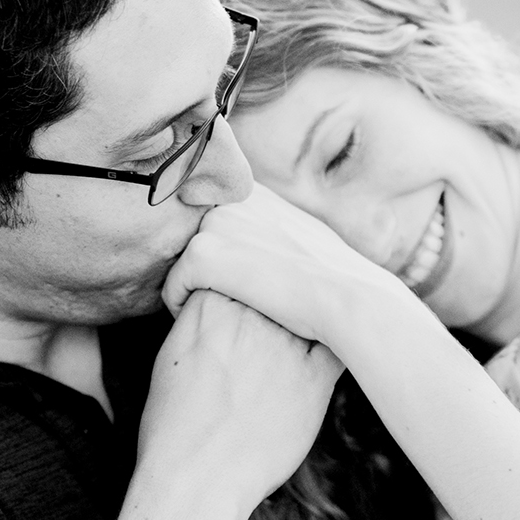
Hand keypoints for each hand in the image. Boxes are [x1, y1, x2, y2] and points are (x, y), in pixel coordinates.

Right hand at [139, 287, 342, 511]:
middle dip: (276, 306)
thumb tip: (224, 301)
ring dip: (303, 325)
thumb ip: (204, 316)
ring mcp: (286, 343)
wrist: (195, 478)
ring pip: (309, 312)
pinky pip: (336, 348)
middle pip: (278, 289)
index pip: (244, 273)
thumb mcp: (174, 352)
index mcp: (211, 302)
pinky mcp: (315, 377)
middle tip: (263, 339)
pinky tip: (311, 367)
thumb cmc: (174, 424)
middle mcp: (252, 314)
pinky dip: (331, 349)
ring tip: (281, 359)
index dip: (247, 289)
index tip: (243, 314)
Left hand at [162, 184, 394, 351]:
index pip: (213, 223)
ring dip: (186, 289)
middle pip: (192, 240)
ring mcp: (217, 224)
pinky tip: (197, 326)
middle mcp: (233, 199)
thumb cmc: (340, 282)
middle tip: (206, 305)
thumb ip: (281, 233)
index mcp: (256, 194)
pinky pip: (173, 285)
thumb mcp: (311, 241)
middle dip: (198, 271)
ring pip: (180, 262)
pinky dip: (178, 307)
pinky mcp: (203, 254)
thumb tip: (277, 241)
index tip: (226, 286)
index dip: (216, 257)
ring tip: (200, 318)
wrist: (347, 299)